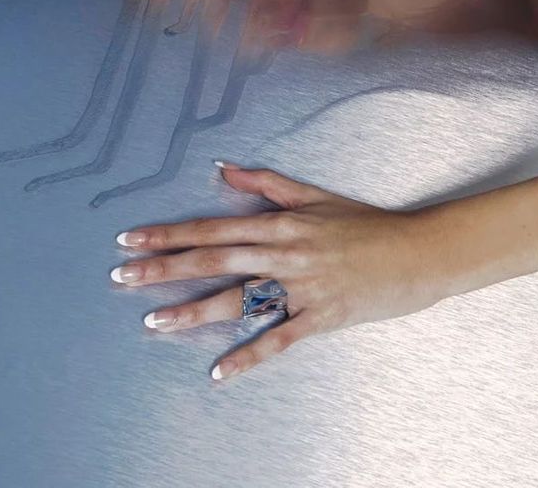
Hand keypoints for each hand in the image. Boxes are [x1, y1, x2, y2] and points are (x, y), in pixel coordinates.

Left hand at [111, 163, 442, 380]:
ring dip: (193, 310)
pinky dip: (249, 356)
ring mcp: (301, 285)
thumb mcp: (313, 195)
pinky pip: (279, 339)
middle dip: (163, 268)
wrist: (415, 252)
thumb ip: (265, 181)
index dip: (168, 233)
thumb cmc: (363, 223)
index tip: (131, 240)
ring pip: (238, 299)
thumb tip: (222, 166)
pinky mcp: (321, 316)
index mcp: (277, 222)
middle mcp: (282, 251)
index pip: (211, 226)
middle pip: (213, 258)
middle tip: (122, 276)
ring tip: (153, 321)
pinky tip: (220, 370)